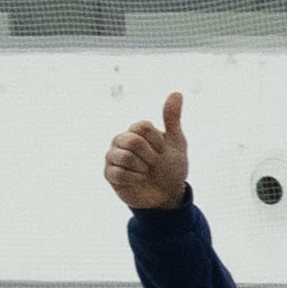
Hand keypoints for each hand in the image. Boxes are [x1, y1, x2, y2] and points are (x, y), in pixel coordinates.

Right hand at [104, 91, 191, 212]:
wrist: (168, 194)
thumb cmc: (171, 166)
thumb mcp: (176, 142)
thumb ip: (172, 118)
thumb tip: (176, 93)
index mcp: (136, 130)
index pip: (143, 127)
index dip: (157, 142)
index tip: (162, 151)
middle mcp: (120, 140)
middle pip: (132, 141)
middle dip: (150, 156)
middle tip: (154, 163)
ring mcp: (113, 157)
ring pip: (125, 157)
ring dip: (143, 168)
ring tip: (146, 172)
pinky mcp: (109, 174)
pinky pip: (118, 173)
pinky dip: (135, 179)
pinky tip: (139, 180)